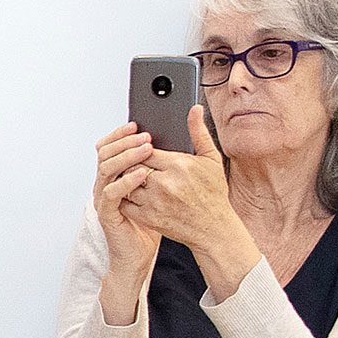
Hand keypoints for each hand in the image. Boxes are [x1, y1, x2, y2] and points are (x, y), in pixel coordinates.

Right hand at [93, 121, 162, 277]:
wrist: (139, 255)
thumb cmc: (149, 224)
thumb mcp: (159, 189)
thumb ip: (161, 166)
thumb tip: (175, 141)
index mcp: (114, 177)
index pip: (109, 148)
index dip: (120, 135)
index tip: (137, 124)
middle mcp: (105, 185)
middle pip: (104, 154)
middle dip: (124, 141)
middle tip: (144, 135)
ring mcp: (104, 200)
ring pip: (105, 169)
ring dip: (125, 156)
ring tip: (146, 149)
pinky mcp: (107, 214)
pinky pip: (111, 193)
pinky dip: (126, 181)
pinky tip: (142, 175)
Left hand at [124, 105, 244, 251]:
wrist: (213, 228)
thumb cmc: (213, 193)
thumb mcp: (210, 159)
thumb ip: (198, 132)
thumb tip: (194, 109)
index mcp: (178, 165)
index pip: (145, 149)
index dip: (140, 148)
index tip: (143, 150)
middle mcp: (164, 183)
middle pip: (132, 165)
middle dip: (131, 163)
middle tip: (133, 163)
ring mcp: (154, 202)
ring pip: (126, 183)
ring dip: (126, 179)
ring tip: (131, 177)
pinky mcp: (148, 218)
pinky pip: (125, 203)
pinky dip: (123, 197)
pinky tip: (130, 193)